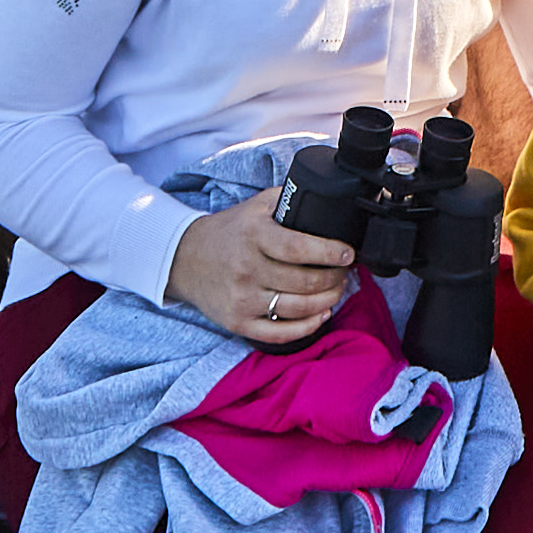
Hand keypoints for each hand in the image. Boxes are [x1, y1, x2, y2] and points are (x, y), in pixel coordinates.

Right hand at [165, 188, 359, 347]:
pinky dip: (307, 327)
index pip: (298, 248)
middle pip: (304, 282)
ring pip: (298, 308)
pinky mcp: (238, 322)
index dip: (329, 253)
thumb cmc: (229, 231)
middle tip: (344, 272)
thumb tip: (327, 200)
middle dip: (334, 278)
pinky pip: (280, 333)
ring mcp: (242, 298)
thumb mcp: (256, 206)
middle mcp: (247, 268)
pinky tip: (321, 315)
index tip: (347, 254)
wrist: (185, 259)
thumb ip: (288, 199)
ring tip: (337, 290)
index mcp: (253, 235)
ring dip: (327, 300)